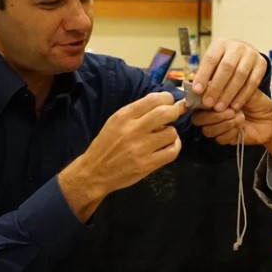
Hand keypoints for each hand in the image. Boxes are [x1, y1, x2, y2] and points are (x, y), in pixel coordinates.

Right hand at [59, 92, 184, 219]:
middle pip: (166, 113)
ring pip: (171, 132)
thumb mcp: (115, 122)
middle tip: (176, 113)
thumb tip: (162, 103)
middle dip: (176, 111)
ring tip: (165, 135)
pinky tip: (169, 145)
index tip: (169, 102)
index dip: (167, 98)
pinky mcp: (147, 165)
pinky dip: (175, 146)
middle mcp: (132, 130)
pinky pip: (172, 151)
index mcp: (123, 117)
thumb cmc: (106, 145)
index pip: (153, 100)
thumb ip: (136, 112)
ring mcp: (140, 148)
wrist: (95, 172)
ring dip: (172, 132)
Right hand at [190, 89, 271, 145]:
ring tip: (239, 117)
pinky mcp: (226, 138)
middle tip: (230, 111)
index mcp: (213, 99)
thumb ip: (225, 86)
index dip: (198, 101)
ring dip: (223, 124)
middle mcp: (212, 113)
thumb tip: (208, 85)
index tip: (208, 99)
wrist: (271, 118)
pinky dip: (230, 132)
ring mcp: (218, 127)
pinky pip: (219, 138)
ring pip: (207, 130)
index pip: (196, 102)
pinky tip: (241, 127)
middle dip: (212, 115)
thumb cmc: (257, 101)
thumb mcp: (243, 87)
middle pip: (197, 119)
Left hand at [192, 38, 267, 111]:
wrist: (246, 55)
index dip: (203, 75)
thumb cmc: (224, 61)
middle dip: (216, 87)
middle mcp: (237, 46)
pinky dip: (243, 96)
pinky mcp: (262, 64)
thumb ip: (205, 75)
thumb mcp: (213, 63)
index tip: (197, 91)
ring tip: (220, 108)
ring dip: (229, 94)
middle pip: (226, 67)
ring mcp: (251, 54)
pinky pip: (253, 82)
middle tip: (208, 103)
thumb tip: (196, 91)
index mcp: (221, 44)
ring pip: (240, 75)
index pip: (211, 59)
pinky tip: (235, 106)